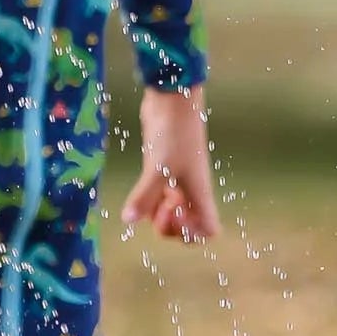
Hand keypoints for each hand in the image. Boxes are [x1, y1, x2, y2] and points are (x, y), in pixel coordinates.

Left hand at [120, 86, 218, 240]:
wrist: (172, 100)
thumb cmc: (173, 135)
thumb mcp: (157, 168)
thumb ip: (144, 196)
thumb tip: (129, 221)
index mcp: (198, 192)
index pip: (208, 228)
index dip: (193, 235)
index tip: (176, 221)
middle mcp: (190, 190)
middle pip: (188, 224)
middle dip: (171, 228)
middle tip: (158, 212)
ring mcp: (177, 179)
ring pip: (172, 211)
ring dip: (158, 215)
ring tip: (147, 203)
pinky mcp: (163, 168)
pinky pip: (159, 196)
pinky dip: (150, 201)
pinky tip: (140, 195)